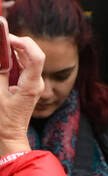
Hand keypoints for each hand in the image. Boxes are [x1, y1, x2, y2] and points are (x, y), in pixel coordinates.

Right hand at [0, 31, 44, 154]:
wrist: (10, 137)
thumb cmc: (3, 121)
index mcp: (32, 85)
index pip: (36, 57)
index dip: (23, 43)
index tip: (7, 38)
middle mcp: (37, 82)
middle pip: (33, 54)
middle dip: (17, 43)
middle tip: (0, 38)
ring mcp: (35, 83)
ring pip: (29, 58)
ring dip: (15, 49)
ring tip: (1, 44)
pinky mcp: (29, 85)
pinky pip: (25, 66)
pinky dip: (15, 58)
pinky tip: (4, 57)